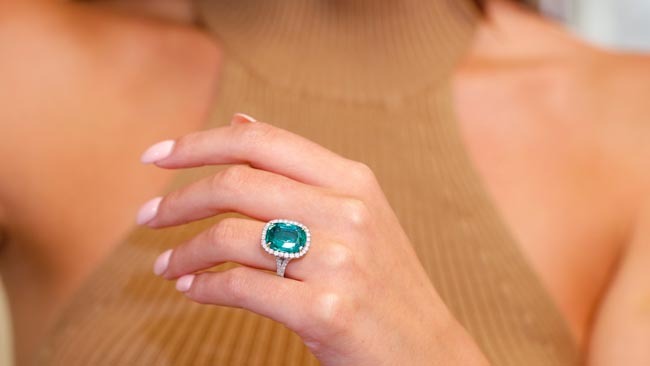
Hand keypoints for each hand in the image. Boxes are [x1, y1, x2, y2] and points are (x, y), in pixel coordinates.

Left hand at [136, 113, 488, 365]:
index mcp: (354, 180)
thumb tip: (240, 118)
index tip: (156, 155)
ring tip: (166, 265)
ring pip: (232, 236)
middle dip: (177, 200)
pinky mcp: (328, 311)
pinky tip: (192, 289)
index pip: (261, 142)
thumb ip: (298, 168)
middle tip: (146, 217)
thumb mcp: (355, 213)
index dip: (200, 143)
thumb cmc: (381, 282)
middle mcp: (349, 212)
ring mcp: (342, 262)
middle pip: (237, 184)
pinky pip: (242, 287)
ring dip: (184, 251)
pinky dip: (205, 287)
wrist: (427, 352)